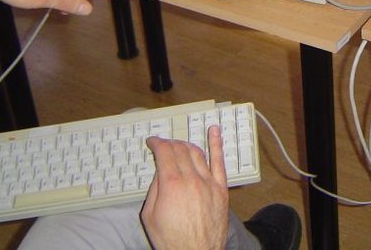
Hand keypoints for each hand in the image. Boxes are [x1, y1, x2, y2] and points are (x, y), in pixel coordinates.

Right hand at [141, 128, 229, 249]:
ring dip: (187, 143)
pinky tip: (214, 132)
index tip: (153, 141)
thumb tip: (160, 171)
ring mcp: (208, 182)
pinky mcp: (221, 188)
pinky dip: (217, 144)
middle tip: (164, 144)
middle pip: (180, 150)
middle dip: (170, 143)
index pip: (164, 152)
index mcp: (171, 184)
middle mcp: (191, 179)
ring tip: (180, 142)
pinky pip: (220, 161)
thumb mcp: (149, 216)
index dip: (157, 143)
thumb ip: (154, 189)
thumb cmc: (171, 240)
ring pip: (198, 152)